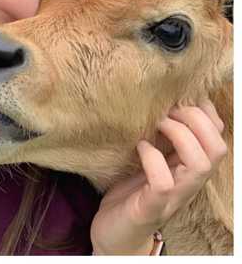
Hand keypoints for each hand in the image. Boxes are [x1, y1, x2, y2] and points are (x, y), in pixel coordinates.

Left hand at [91, 100, 226, 253]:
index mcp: (190, 168)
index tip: (179, 95)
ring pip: (201, 164)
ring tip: (157, 122)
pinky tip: (140, 147)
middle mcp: (189, 182)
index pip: (218, 136)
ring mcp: (173, 196)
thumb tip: (159, 104)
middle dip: (197, 118)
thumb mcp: (149, 162)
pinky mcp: (151, 207)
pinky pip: (164, 182)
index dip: (206, 111)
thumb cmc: (130, 195)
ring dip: (180, 134)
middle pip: (217, 147)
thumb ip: (160, 141)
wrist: (114, 236)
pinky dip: (153, 159)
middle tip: (167, 108)